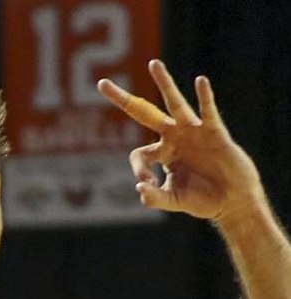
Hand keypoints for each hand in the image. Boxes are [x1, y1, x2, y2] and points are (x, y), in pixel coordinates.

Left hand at [98, 60, 265, 223]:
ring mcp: (192, 132)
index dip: (139, 169)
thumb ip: (154, 198)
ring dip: (164, 84)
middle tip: (102, 84)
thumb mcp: (173, 200)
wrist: (230, 201)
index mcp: (161, 154)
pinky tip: (200, 82)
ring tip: (153, 64)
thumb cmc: (201, 200)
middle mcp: (173, 138)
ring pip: (174, 104)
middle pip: (144, 113)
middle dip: (123, 100)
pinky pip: (207, 111)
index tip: (147, 185)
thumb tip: (138, 188)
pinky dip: (204, 97)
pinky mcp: (214, 132)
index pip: (138, 154)